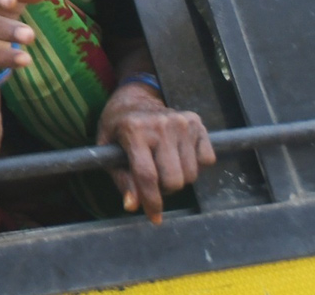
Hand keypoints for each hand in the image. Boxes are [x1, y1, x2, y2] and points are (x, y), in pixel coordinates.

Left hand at [96, 84, 214, 223]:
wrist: (136, 96)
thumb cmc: (118, 125)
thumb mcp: (107, 147)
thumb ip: (120, 178)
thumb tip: (133, 206)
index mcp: (134, 130)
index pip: (147, 176)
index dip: (151, 202)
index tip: (154, 218)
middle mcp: (160, 125)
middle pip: (174, 180)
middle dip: (164, 189)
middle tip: (154, 180)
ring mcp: (182, 122)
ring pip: (191, 174)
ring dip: (178, 178)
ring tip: (164, 165)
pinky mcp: (197, 123)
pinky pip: (207, 160)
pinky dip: (195, 165)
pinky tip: (178, 154)